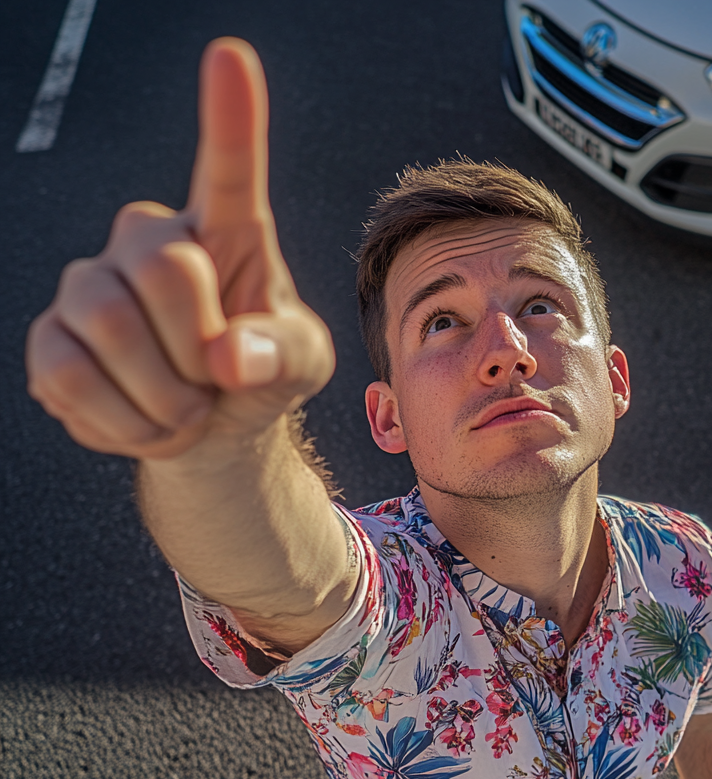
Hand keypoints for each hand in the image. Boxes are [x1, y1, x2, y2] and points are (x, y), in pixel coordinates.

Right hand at [26, 38, 334, 461]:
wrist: (210, 427)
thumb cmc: (260, 374)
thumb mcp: (300, 364)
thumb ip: (284, 353)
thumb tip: (231, 356)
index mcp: (226, 233)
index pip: (228, 170)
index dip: (229, 119)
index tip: (231, 58)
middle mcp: (149, 240)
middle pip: (166, 268)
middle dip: (200, 346)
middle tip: (214, 379)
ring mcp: (91, 282)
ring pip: (110, 324)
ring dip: (164, 393)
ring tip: (184, 403)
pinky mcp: (51, 336)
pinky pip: (71, 375)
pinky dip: (122, 420)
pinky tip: (144, 419)